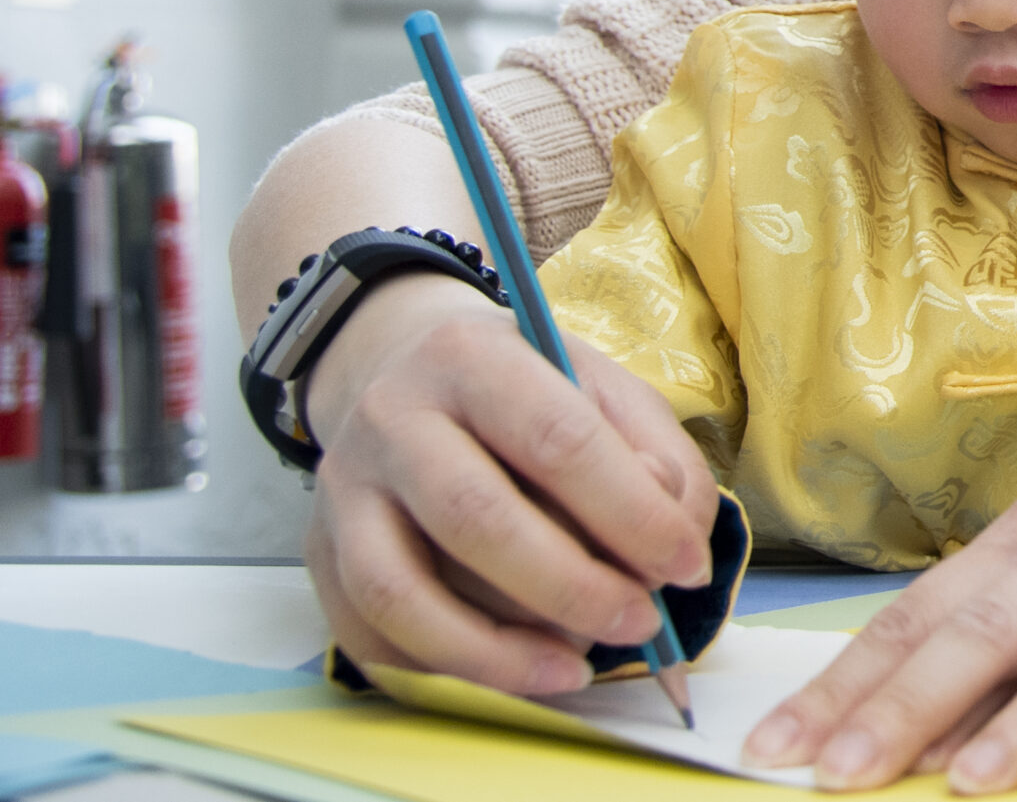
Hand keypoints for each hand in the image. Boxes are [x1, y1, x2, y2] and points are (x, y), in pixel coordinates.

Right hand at [299, 274, 718, 691]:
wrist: (397, 369)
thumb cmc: (524, 390)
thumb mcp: (605, 389)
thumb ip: (657, 455)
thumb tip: (675, 541)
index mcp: (474, 357)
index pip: (558, 439)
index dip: (631, 513)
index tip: (685, 565)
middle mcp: (393, 418)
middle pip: (477, 518)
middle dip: (573, 588)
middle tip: (640, 624)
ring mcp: (344, 490)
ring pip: (403, 592)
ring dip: (500, 651)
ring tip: (576, 667)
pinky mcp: (320, 553)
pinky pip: (371, 635)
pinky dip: (445, 669)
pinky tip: (512, 670)